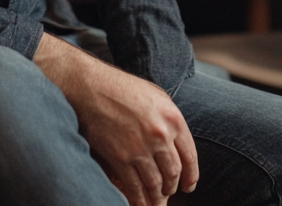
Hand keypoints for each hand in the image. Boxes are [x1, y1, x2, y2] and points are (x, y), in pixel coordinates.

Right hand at [34, 34, 197, 205]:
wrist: (90, 86)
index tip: (189, 186)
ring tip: (156, 202)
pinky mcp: (120, 158)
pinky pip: (135, 186)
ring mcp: (140, 148)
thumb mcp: (155, 96)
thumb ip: (169, 120)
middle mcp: (160, 135)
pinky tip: (141, 203)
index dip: (191, 176)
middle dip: (172, 187)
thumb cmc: (121, 88)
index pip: (190, 156)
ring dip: (157, 197)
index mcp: (173, 118)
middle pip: (173, 173)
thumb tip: (176, 144)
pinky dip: (139, 199)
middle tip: (169, 193)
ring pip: (155, 184)